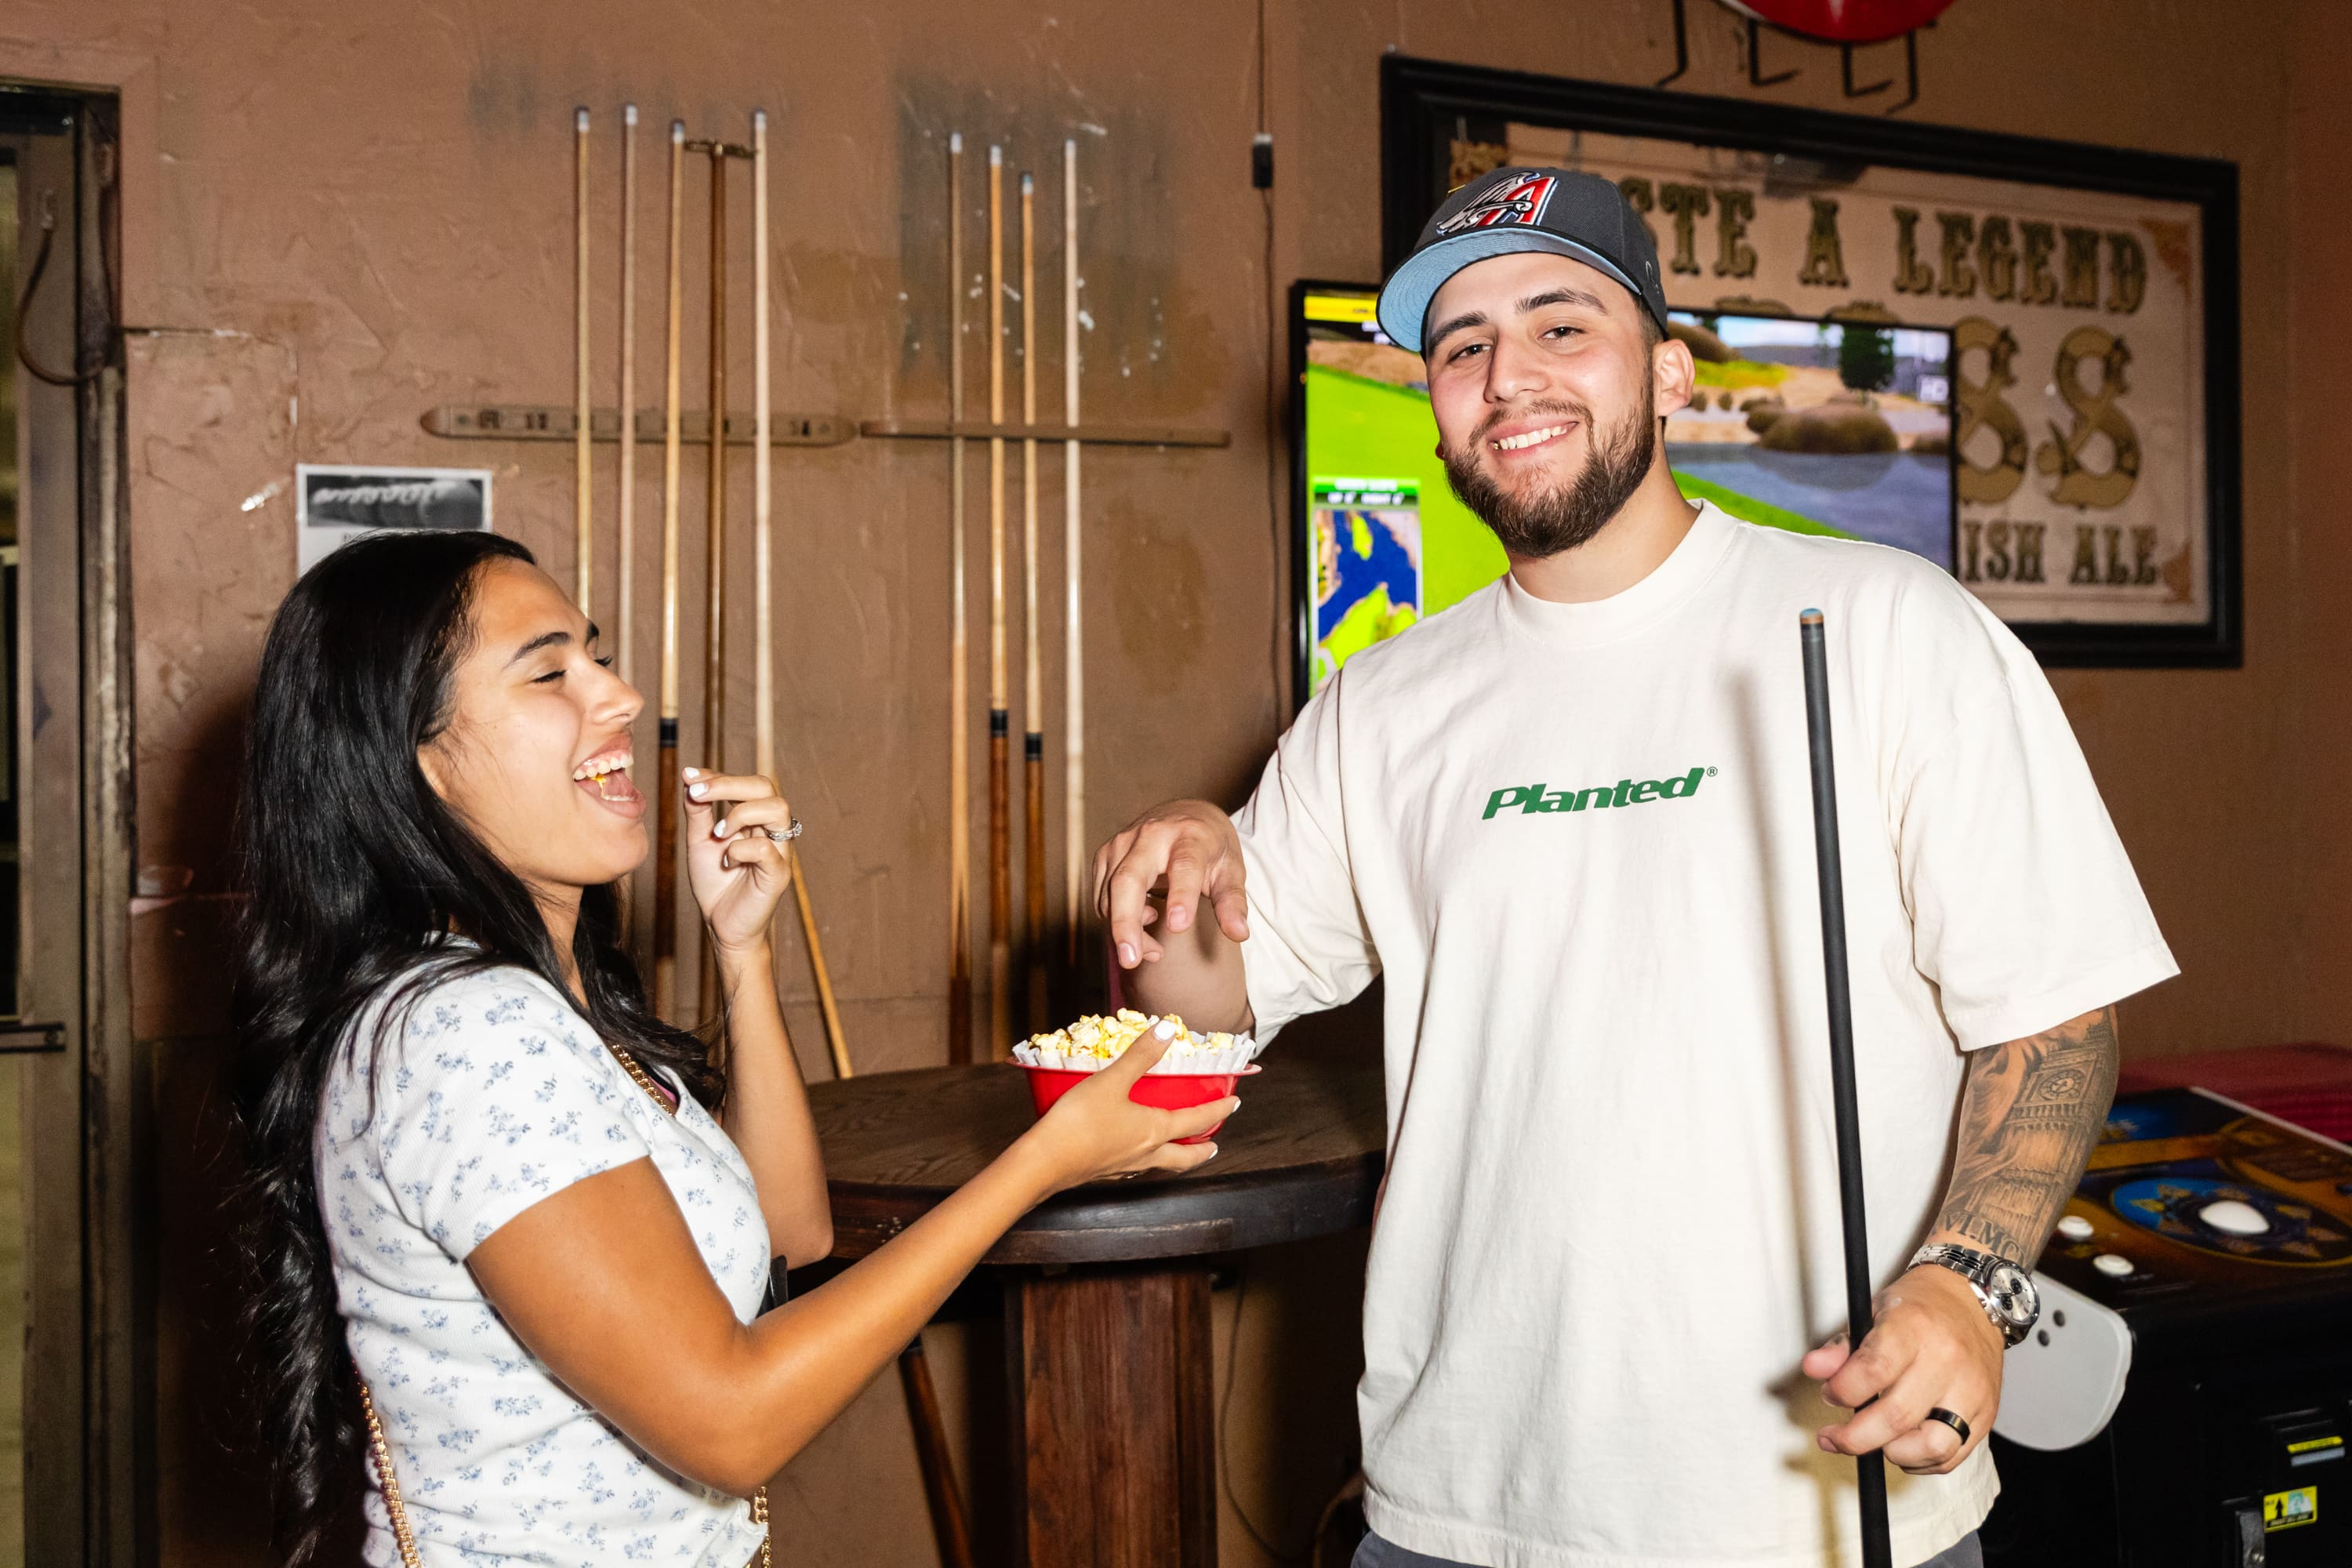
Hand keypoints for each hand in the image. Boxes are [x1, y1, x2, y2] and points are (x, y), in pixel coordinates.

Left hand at [679, 767, 795, 961]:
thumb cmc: (716, 884)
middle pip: (766, 787)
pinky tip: (726, 862)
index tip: (689, 776)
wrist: (721, 926)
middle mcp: (771, 830)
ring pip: (777, 809)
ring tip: (717, 833)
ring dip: (740, 814)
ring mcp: (779, 851)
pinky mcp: (778, 875)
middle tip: (697, 794)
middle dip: (728, 785)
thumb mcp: (700, 842)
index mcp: (755, 819)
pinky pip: (766, 849)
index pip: (746, 783)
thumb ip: (698, 812)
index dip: (718, 776)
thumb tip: (690, 777)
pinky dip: (740, 850)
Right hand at [1021, 1023, 1236, 1187]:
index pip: (1196, 1120)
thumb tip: (1167, 1030)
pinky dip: (1146, 1161)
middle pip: (1184, 1157)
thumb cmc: (1080, 1120)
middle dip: (1202, 1150)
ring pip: (1161, 1165)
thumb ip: (1139, 1055)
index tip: (1235, 1103)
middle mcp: (1145, 1153)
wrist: (1045, 1162)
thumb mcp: (1112, 1080)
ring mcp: (1125, 1167)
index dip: (1217, 1110)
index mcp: (1154, 1130)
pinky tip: (1134, 1154)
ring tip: (1178, 1150)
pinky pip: (1136, 1168)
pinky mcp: (1104, 1172)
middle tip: (1215, 1145)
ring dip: (1176, 1158)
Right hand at [1092, 800, 1250, 969]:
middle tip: (1131, 960)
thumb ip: (1232, 902)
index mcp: (1190, 835)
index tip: (1178, 927)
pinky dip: (1115, 918)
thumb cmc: (1210, 848)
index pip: (1184, 866)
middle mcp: (1151, 835)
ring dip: (1127, 930)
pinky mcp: (1106, 853)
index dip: (1180, 896)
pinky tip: (1143, 921)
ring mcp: (1122, 842)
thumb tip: (1239, 933)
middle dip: (1126, 922)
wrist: (1187, 814)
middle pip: (1129, 880)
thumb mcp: (1230, 870)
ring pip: (1112, 893)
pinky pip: (1102, 895)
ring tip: (1154, 951)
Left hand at [1802, 1263, 2003, 1475]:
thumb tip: (1813, 1369)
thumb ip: (1842, 1346)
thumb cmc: (1919, 1308)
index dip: (1843, 1391)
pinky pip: (1951, 1457)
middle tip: (1834, 1437)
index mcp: (1914, 1327)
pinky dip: (1919, 1461)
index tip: (1830, 1394)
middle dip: (1855, 1438)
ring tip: (1875, 1440)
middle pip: (1897, 1417)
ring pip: (1932, 1447)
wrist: (1973, 1302)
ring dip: (1893, 1453)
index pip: (1874, 1370)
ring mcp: (1971, 1392)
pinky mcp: (1986, 1416)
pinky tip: (1901, 1444)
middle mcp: (1947, 1361)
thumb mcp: (1873, 1312)